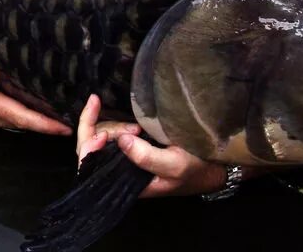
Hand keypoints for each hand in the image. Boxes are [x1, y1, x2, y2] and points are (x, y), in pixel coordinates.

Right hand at [0, 8, 70, 136]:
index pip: (19, 116)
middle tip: (68, 119)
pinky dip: (9, 117)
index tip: (65, 128)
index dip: (44, 124)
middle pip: (18, 122)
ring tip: (49, 112)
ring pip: (7, 122)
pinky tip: (17, 107)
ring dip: (26, 120)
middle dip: (42, 123)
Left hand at [76, 94, 228, 197]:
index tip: (102, 131)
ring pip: (102, 138)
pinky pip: (114, 134)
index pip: (91, 165)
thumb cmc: (195, 169)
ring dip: (114, 126)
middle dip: (98, 128)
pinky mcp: (133, 148)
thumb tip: (121, 140)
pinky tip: (134, 124)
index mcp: (125, 182)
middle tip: (121, 119)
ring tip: (137, 127)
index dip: (89, 145)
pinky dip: (118, 124)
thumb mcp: (174, 164)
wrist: (214, 167)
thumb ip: (146, 157)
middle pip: (91, 148)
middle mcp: (120, 172)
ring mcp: (125, 159)